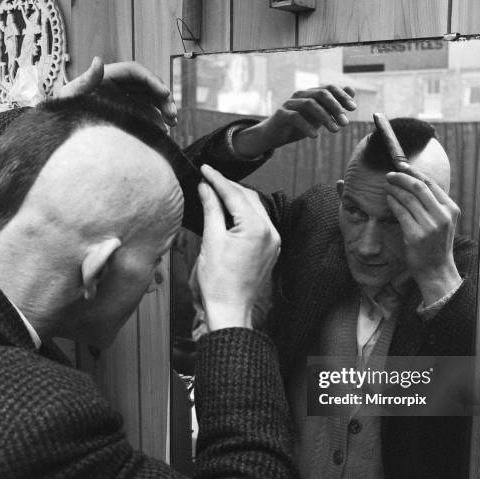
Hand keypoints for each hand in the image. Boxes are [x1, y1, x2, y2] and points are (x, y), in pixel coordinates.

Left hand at [58, 57, 176, 127]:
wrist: (62, 129)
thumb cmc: (63, 111)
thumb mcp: (71, 95)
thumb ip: (86, 79)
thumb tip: (99, 60)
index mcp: (107, 76)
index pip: (135, 72)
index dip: (152, 80)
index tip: (164, 93)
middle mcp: (117, 86)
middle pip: (146, 86)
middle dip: (163, 98)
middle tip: (173, 114)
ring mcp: (123, 101)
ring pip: (150, 101)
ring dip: (164, 110)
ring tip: (173, 123)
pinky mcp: (125, 115)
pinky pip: (145, 115)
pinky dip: (156, 122)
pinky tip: (164, 132)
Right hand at [196, 165, 280, 330]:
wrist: (230, 309)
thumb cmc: (219, 282)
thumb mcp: (211, 240)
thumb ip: (211, 210)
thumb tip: (207, 189)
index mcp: (257, 228)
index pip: (235, 194)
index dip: (218, 180)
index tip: (205, 169)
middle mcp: (271, 232)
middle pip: (248, 198)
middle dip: (228, 187)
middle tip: (208, 180)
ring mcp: (273, 241)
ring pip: (255, 209)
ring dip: (237, 200)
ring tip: (216, 193)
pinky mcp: (270, 249)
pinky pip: (259, 224)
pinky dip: (244, 215)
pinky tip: (230, 212)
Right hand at [232, 85, 356, 157]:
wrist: (274, 135)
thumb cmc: (297, 126)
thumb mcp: (318, 117)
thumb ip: (333, 105)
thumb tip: (352, 90)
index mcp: (310, 93)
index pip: (329, 88)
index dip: (342, 96)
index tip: (353, 108)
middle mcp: (300, 95)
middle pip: (321, 94)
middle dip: (335, 107)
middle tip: (345, 122)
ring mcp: (290, 103)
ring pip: (310, 104)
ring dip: (325, 117)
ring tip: (335, 130)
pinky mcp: (281, 114)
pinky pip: (295, 117)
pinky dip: (307, 126)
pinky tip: (315, 136)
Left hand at [383, 164, 461, 304]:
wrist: (436, 270)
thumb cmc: (436, 245)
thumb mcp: (444, 222)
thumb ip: (435, 204)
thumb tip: (417, 183)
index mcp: (451, 209)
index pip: (431, 183)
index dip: (414, 172)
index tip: (402, 166)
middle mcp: (442, 215)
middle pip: (418, 187)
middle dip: (401, 178)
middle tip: (389, 175)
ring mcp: (430, 226)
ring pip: (408, 199)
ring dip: (394, 189)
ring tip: (386, 186)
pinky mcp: (416, 235)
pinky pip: (401, 213)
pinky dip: (392, 203)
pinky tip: (387, 199)